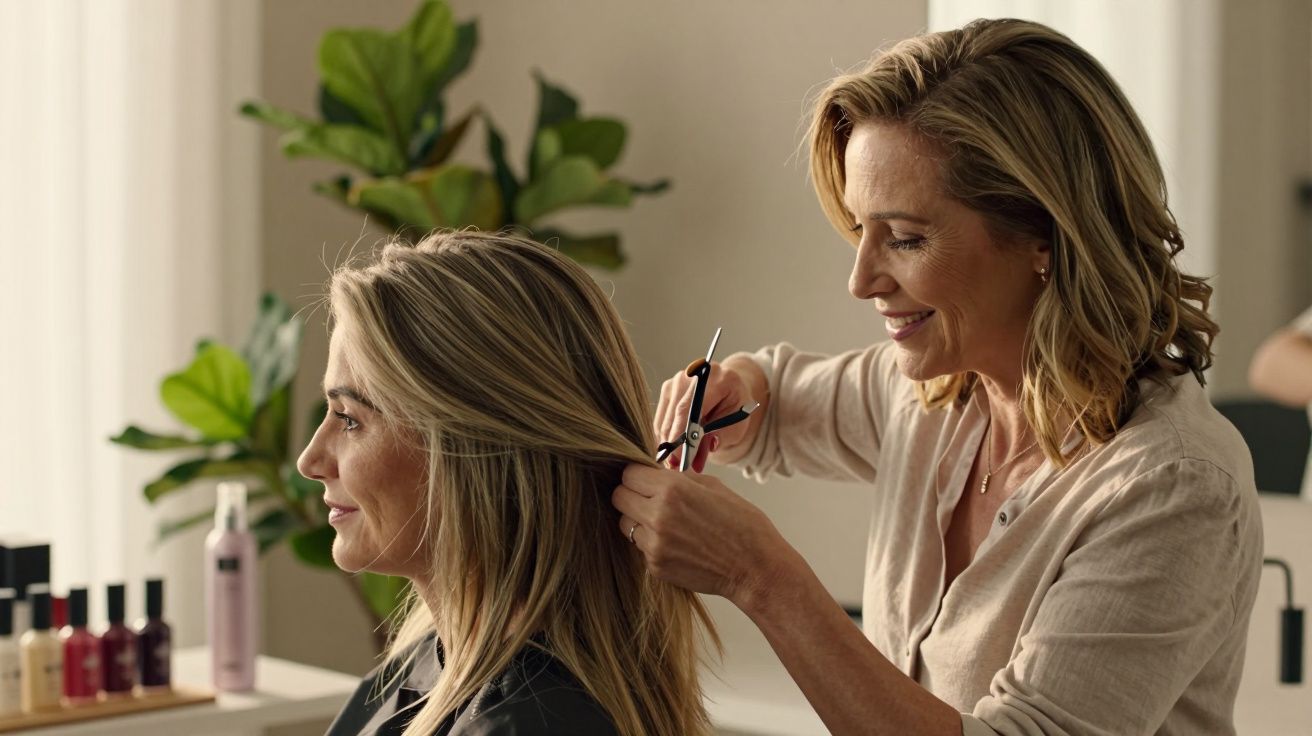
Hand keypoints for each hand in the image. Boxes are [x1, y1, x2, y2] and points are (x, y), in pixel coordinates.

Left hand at [612, 463, 786, 606]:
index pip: (629, 474)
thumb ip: (680, 478)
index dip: (638, 475)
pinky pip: (640, 547)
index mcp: (672, 489)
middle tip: (649, 497)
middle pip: (619, 497)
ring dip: (638, 520)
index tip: (646, 478)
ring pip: (625, 524)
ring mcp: (654, 544)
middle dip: (632, 494)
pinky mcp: (655, 566)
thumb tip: (659, 474)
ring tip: (665, 522)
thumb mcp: (714, 487)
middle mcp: (657, 515)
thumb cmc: (743, 525)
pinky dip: (652, 542)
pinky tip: (676, 543)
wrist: (755, 568)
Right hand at [654, 358, 761, 469]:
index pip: (691, 408)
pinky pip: (662, 418)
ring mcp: (678, 379)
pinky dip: (667, 435)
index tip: (678, 458)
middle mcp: (694, 373)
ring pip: (666, 417)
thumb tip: (705, 448)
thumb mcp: (738, 424)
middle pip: (675, 412)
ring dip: (669, 442)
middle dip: (673, 442)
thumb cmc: (735, 407)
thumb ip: (722, 435)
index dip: (682, 434)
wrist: (730, 388)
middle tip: (675, 466)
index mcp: (717, 378)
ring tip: (677, 461)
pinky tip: (676, 447)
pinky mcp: (667, 388)